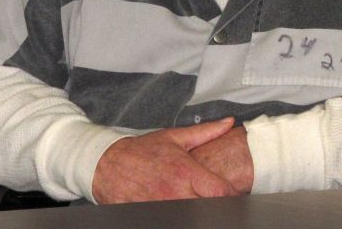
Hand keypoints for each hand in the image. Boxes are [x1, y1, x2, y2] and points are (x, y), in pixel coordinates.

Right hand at [92, 117, 241, 202]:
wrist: (106, 164)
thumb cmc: (142, 150)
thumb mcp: (175, 137)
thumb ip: (206, 132)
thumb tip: (229, 122)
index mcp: (185, 172)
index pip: (220, 192)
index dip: (232, 195)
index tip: (235, 194)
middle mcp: (175, 192)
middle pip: (208, 209)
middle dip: (215, 205)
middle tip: (215, 198)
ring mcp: (161, 207)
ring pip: (190, 217)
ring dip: (196, 210)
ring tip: (195, 200)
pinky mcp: (148, 216)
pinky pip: (167, 219)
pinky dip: (176, 215)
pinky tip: (178, 207)